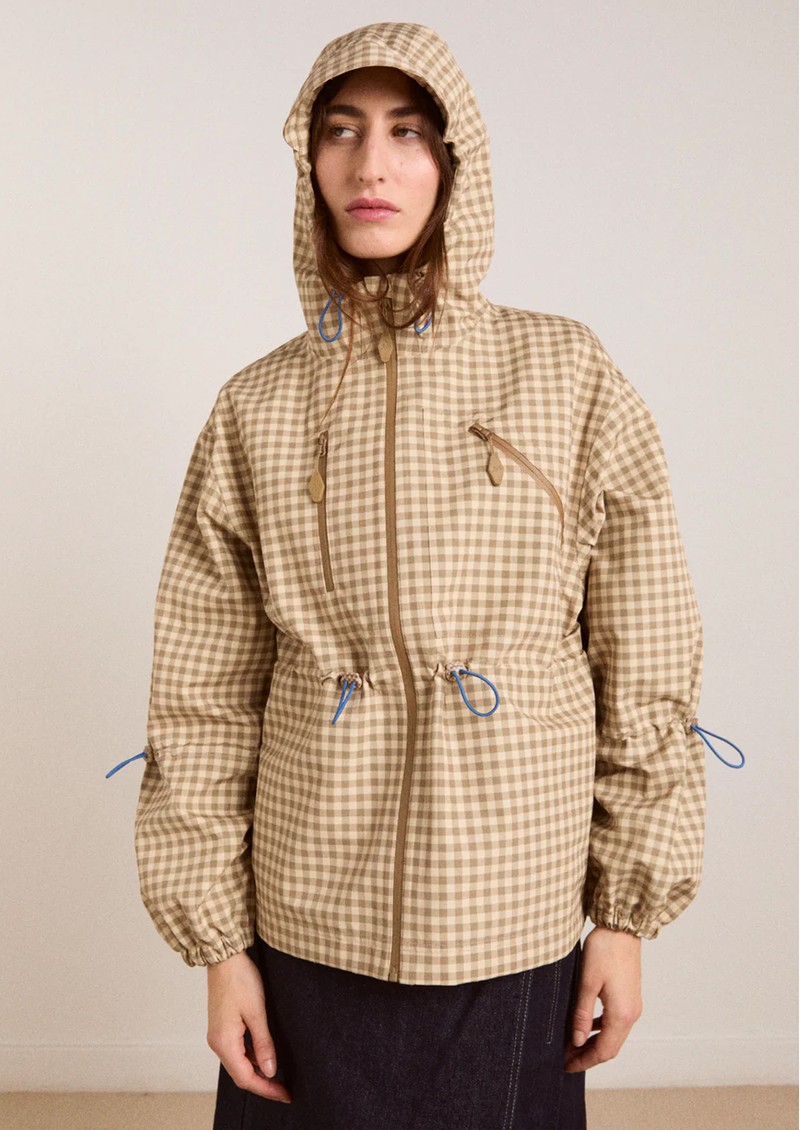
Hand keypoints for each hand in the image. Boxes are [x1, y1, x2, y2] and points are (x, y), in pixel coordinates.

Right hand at [206, 949, 292, 1102]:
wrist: (225, 957)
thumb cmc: (240, 979)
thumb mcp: (257, 1012)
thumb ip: (263, 1043)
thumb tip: (270, 1070)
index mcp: (224, 1042)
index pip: (246, 1078)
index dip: (266, 1089)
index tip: (285, 1095)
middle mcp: (217, 1043)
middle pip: (241, 1074)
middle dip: (263, 1084)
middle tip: (285, 1090)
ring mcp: (218, 1035)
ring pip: (238, 1064)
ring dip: (257, 1072)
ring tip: (279, 1077)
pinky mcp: (222, 1028)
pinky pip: (236, 1052)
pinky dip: (251, 1059)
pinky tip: (265, 1056)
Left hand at [564, 925, 642, 1071]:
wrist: (622, 927)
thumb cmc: (604, 950)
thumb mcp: (587, 982)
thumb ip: (581, 1014)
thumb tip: (576, 1040)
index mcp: (621, 1014)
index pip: (604, 1051)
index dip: (584, 1061)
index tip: (566, 1066)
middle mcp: (631, 1014)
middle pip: (610, 1047)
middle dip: (587, 1055)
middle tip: (565, 1058)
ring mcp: (632, 1005)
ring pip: (613, 1035)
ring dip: (593, 1042)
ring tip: (571, 1044)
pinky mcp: (629, 996)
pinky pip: (615, 1021)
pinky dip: (600, 1029)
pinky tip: (585, 1025)